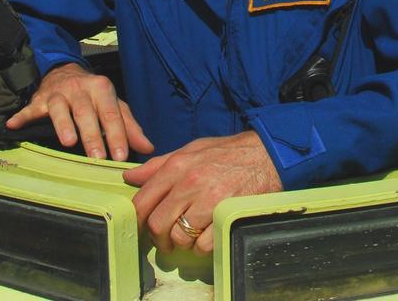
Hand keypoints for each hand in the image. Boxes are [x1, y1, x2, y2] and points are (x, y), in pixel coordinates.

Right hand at [6, 62, 153, 161]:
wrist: (65, 72)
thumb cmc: (94, 96)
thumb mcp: (114, 105)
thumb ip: (130, 126)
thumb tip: (148, 148)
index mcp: (102, 88)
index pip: (112, 113)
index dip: (118, 135)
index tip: (122, 156)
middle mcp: (80, 89)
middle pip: (87, 113)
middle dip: (92, 136)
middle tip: (98, 158)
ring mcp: (58, 93)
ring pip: (60, 108)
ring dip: (63, 124)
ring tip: (67, 143)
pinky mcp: (39, 99)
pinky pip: (29, 108)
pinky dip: (21, 116)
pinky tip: (13, 125)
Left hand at [122, 130, 281, 254]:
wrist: (267, 154)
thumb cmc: (227, 152)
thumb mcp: (191, 149)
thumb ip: (159, 165)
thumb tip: (130, 178)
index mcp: (177, 166)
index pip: (143, 201)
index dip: (137, 220)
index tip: (141, 227)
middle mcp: (190, 183)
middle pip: (158, 224)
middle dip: (158, 238)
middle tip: (165, 240)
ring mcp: (209, 201)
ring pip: (180, 238)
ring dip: (182, 244)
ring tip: (189, 237)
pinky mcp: (227, 216)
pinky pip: (204, 245)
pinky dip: (202, 247)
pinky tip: (207, 237)